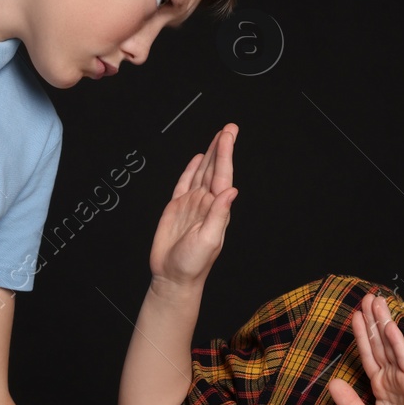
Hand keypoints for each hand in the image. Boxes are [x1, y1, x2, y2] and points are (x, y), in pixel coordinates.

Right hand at [150, 124, 238, 290]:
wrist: (172, 277)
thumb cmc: (192, 265)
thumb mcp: (209, 240)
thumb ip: (219, 215)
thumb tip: (231, 191)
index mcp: (216, 209)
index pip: (222, 175)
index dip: (225, 154)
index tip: (228, 135)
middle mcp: (206, 203)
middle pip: (215, 169)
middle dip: (221, 148)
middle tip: (229, 127)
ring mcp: (191, 204)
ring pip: (202, 172)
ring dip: (210, 154)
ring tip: (218, 137)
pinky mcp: (176, 208)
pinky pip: (184, 183)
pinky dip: (191, 169)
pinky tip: (197, 159)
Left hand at [327, 292, 403, 404]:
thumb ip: (348, 401)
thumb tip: (332, 382)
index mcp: (381, 385)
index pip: (368, 354)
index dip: (361, 335)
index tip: (355, 315)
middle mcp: (393, 378)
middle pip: (379, 343)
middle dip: (372, 320)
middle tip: (366, 297)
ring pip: (390, 345)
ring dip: (383, 322)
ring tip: (376, 301)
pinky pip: (403, 359)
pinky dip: (396, 342)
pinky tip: (388, 326)